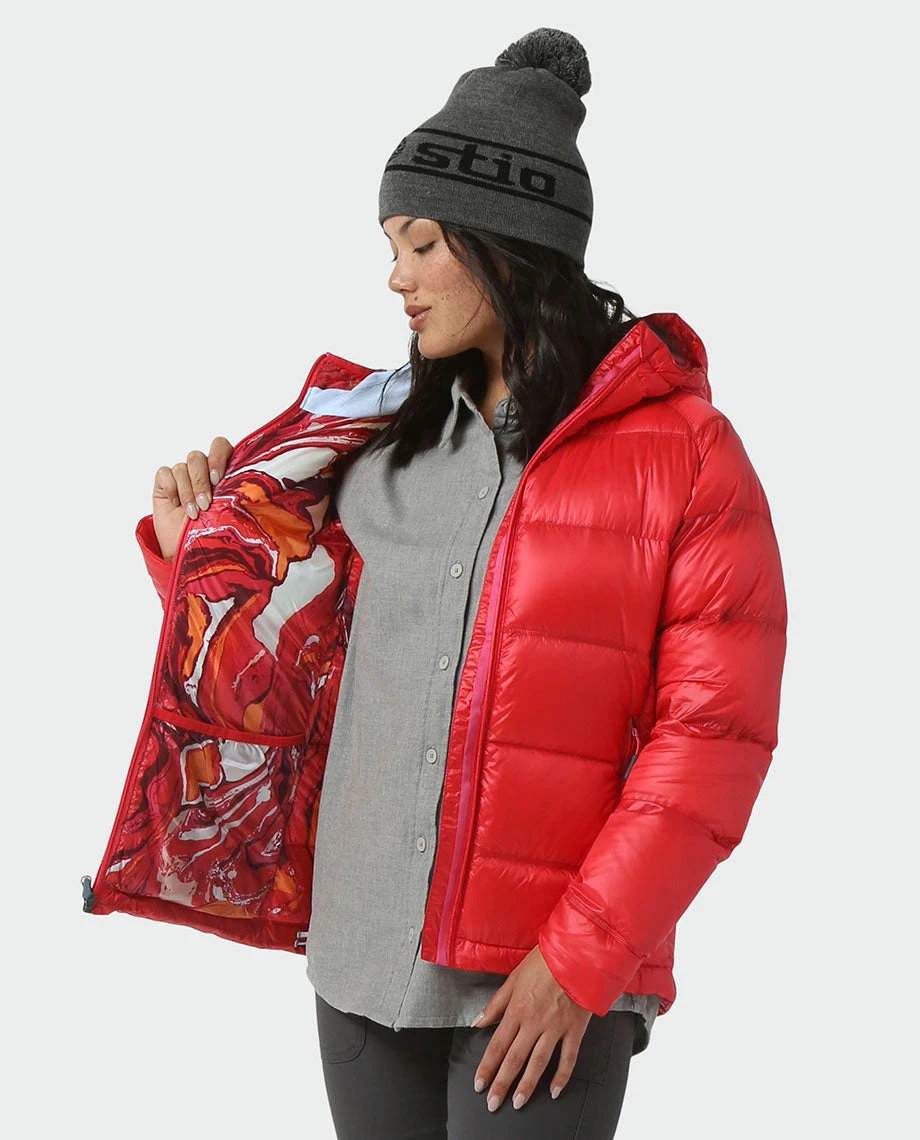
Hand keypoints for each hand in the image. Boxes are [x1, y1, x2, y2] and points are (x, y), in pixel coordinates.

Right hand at [153, 436, 232, 562]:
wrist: (188, 548)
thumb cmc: (213, 530)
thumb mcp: (230, 513)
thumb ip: (238, 496)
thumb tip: (259, 494)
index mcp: (222, 470)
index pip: (220, 446)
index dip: (218, 457)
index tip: (218, 480)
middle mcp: (202, 468)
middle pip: (197, 457)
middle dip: (200, 482)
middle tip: (205, 504)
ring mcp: (182, 473)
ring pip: (181, 467)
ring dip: (187, 492)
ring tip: (193, 513)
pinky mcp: (164, 481)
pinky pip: (165, 474)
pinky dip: (170, 489)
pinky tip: (176, 505)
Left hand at [471, 944, 592, 1112]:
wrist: (576, 953)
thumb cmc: (544, 962)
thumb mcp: (513, 977)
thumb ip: (495, 1003)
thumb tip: (478, 1022)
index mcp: (517, 1010)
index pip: (497, 1045)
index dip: (487, 1067)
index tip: (479, 1084)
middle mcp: (534, 1022)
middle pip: (514, 1059)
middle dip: (501, 1084)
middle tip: (493, 1103)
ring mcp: (555, 1028)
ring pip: (538, 1063)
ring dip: (527, 1085)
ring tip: (518, 1102)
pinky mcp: (574, 1029)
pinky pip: (568, 1058)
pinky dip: (561, 1077)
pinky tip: (554, 1090)